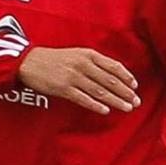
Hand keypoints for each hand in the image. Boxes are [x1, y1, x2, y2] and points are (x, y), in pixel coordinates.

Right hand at [18, 47, 139, 114]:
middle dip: (125, 91)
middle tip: (136, 101)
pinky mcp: (63, 88)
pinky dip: (96, 105)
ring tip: (127, 107)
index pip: (112, 65)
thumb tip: (112, 75)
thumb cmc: (54, 59)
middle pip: (109, 79)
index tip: (135, 86)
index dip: (126, 76)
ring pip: (99, 90)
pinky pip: (83, 99)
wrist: (29, 62)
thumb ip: (93, 62)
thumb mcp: (75, 54)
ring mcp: (73, 76)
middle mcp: (82, 64)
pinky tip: (106, 110)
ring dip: (115, 100)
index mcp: (87, 54)